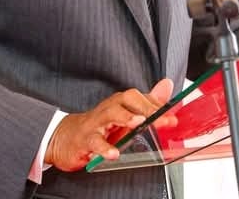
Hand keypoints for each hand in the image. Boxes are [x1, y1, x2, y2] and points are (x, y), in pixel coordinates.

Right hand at [45, 78, 176, 170]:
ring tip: (138, 123)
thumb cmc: (99, 126)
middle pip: (126, 99)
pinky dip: (104, 148)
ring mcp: (96, 123)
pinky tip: (113, 153)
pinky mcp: (85, 140)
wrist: (66, 137)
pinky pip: (94, 142)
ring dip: (125, 118)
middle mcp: (109, 108)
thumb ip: (147, 102)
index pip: (140, 98)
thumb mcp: (125, 115)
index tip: (172, 116)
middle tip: (161, 120)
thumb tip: (167, 85)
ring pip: (110, 114)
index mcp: (120, 103)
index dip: (157, 106)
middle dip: (145, 108)